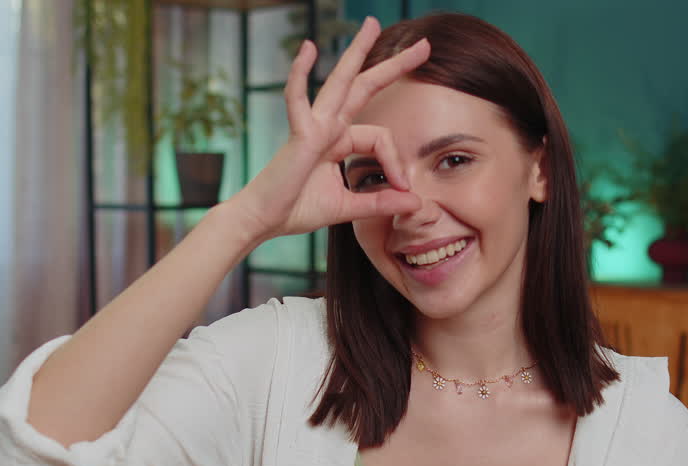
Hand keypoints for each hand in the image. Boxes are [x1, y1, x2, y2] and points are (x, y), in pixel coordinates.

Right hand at [224, 17, 429, 246]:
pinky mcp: (298, 134)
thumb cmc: (296, 210)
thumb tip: (416, 202)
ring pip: (340, 81)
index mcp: (339, 141)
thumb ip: (380, 203)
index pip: (381, 138)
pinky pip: (297, 98)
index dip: (396, 162)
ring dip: (356, 51)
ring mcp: (313, 126)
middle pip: (365, 87)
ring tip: (372, 24)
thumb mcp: (348, 207)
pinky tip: (308, 48)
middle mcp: (328, 127)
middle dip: (394, 65)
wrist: (263, 220)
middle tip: (424, 45)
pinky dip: (299, 74)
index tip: (403, 188)